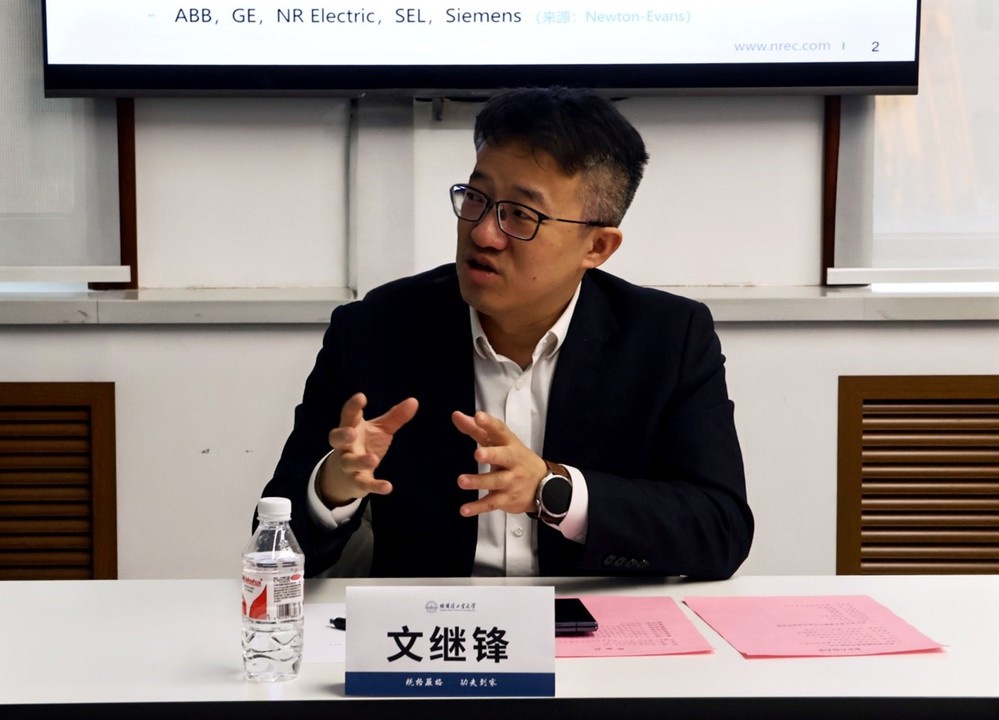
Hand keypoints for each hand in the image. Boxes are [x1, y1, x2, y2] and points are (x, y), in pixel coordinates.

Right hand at [317, 392, 417, 506]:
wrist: (345, 477)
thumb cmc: (364, 444)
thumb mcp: (379, 430)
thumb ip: (395, 417)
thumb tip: (414, 401)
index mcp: (350, 428)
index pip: (348, 416)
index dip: (353, 407)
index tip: (361, 397)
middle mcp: (345, 446)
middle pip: (336, 439)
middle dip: (342, 435)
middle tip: (351, 433)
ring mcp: (348, 465)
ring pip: (349, 463)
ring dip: (360, 461)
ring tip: (373, 460)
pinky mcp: (356, 482)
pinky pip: (364, 484)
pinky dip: (375, 486)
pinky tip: (388, 487)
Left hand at [451, 410, 546, 516]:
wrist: (545, 486)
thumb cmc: (515, 459)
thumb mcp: (500, 443)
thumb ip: (477, 430)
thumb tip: (456, 415)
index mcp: (509, 444)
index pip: (500, 431)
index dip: (490, 424)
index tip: (478, 416)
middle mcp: (512, 462)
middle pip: (504, 457)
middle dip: (492, 455)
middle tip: (478, 454)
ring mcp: (511, 481)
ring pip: (495, 481)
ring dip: (478, 482)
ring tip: (461, 481)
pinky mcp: (507, 499)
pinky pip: (491, 503)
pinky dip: (478, 507)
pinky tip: (464, 510)